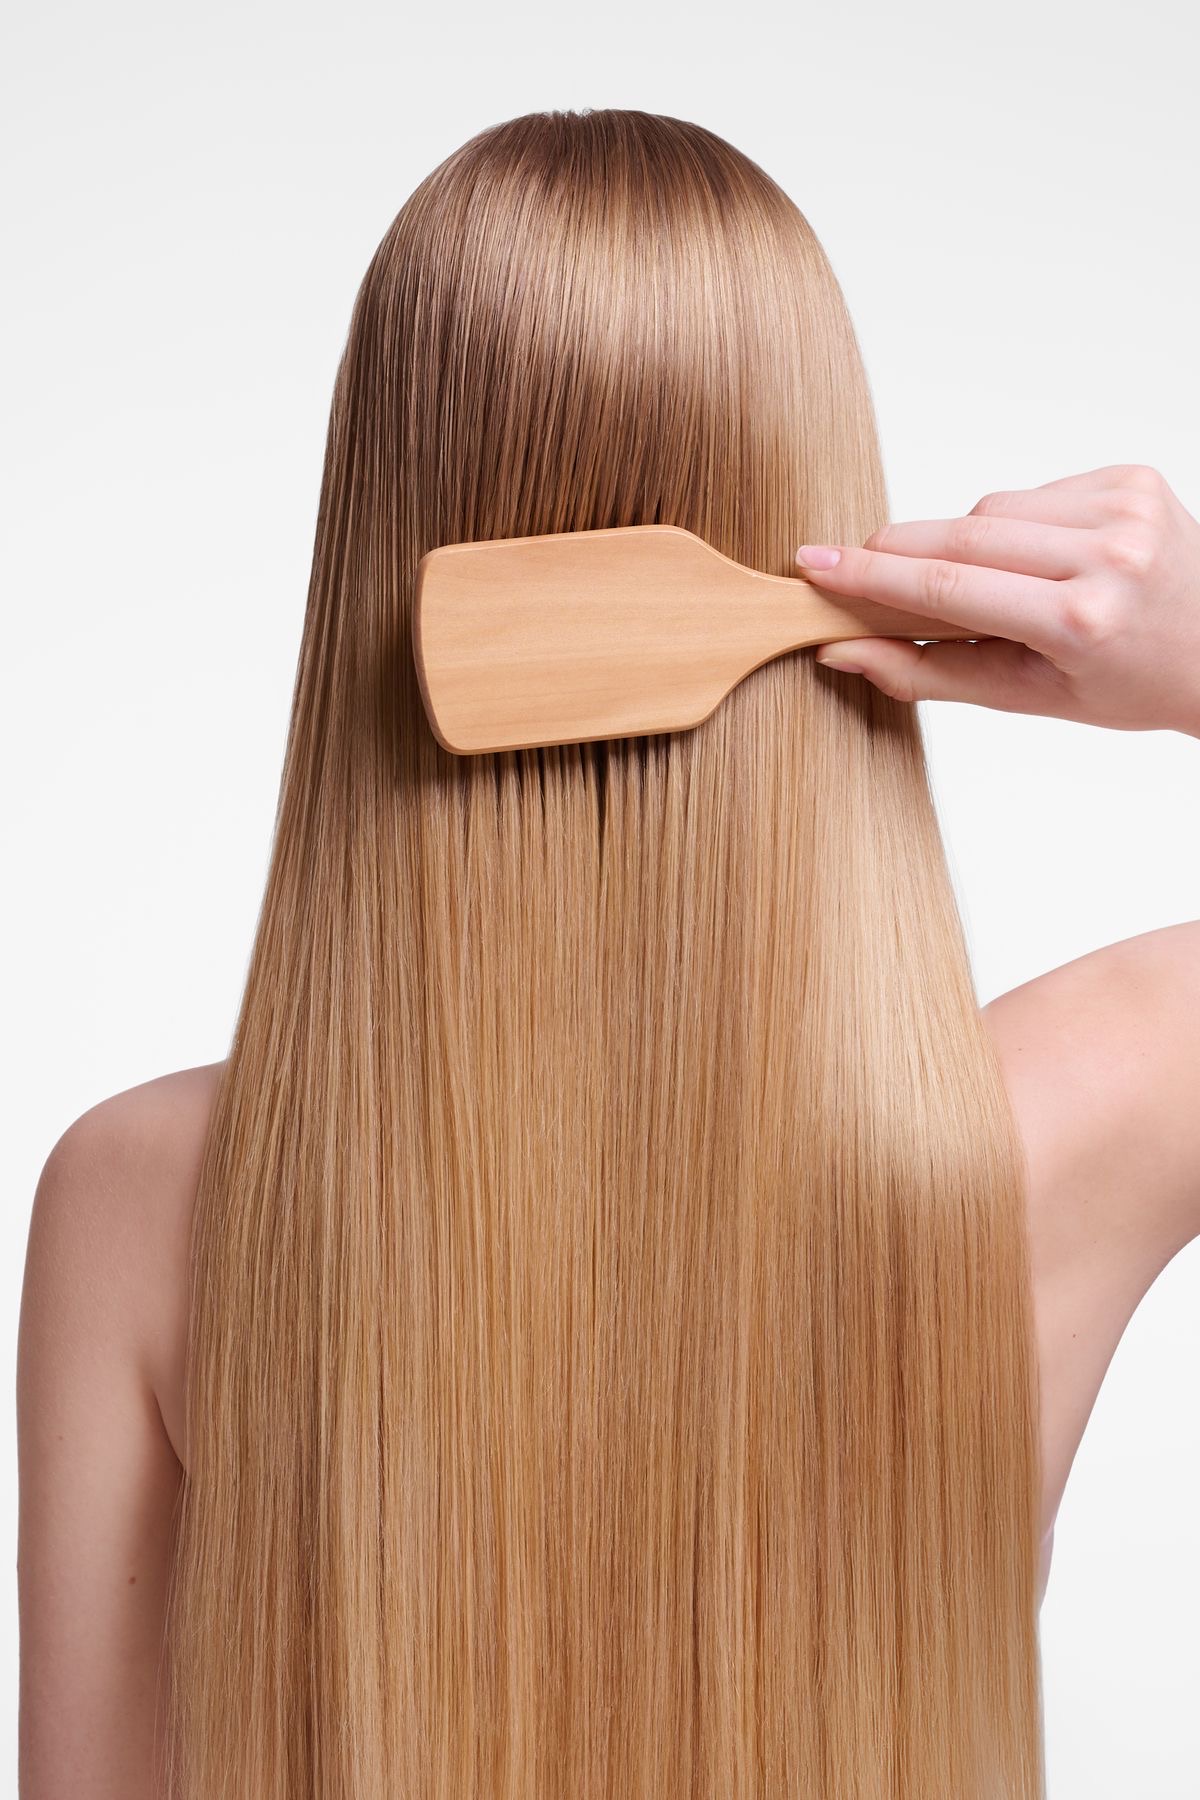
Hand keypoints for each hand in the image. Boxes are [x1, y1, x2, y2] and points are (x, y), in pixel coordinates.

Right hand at [796, 464, 1199, 736]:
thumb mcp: (1028, 699)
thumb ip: (928, 674)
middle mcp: (1110, 554)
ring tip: (991, 588)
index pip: (949, 585)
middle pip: (963, 534)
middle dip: (897, 550)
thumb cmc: (1127, 684)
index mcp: (1082, 620)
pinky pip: (1035, 492)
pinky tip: (1042, 560)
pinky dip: (1017, 525)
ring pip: (993, 507)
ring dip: (966, 543)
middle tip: (850, 566)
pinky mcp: (1131, 477)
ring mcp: (1125, 507)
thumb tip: (842, 652)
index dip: (872, 574)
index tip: (815, 564)